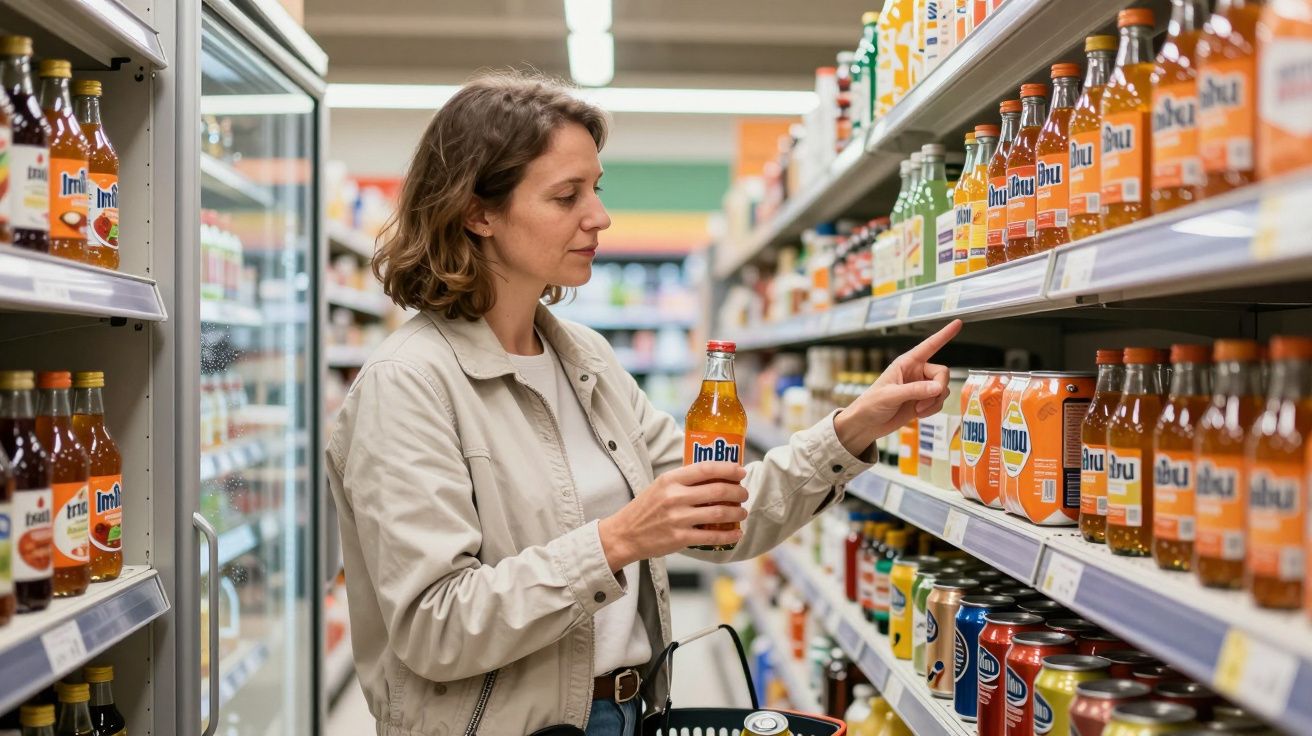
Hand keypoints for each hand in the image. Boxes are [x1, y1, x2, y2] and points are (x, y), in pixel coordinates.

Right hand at [598, 462, 747, 570]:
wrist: (625, 534)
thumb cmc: (645, 509)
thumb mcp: (660, 486)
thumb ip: (683, 480)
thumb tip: (714, 476)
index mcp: (670, 480)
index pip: (706, 468)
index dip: (728, 469)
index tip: (741, 471)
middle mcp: (675, 497)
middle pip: (718, 490)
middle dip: (738, 492)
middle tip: (744, 494)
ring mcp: (678, 518)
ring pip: (719, 513)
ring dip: (737, 512)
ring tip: (742, 512)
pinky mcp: (680, 538)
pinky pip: (712, 536)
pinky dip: (729, 535)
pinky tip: (736, 533)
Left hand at [834, 319, 962, 455]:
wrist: (867, 424)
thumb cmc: (871, 404)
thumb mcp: (890, 395)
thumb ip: (915, 390)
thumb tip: (938, 388)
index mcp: (906, 363)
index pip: (929, 345)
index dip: (944, 334)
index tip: (958, 322)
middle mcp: (916, 372)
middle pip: (942, 373)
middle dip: (938, 388)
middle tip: (925, 402)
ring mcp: (921, 387)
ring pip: (943, 389)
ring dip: (934, 402)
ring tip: (917, 409)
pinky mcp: (923, 401)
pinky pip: (939, 402)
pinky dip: (933, 409)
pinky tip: (919, 414)